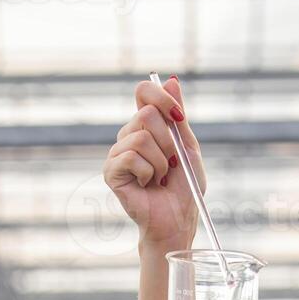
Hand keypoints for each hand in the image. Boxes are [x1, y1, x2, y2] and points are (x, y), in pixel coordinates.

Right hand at [103, 76, 205, 253]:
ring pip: (140, 137)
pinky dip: (148, 172)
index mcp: (146, 126)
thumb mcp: (187, 146)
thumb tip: (171, 79)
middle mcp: (128, 135)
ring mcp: (117, 153)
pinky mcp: (110, 171)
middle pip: (146, 113)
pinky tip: (147, 185)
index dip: (162, 98)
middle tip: (171, 164)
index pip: (144, 91)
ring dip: (160, 161)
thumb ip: (177, 115)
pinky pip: (131, 157)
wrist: (177, 219)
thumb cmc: (184, 186)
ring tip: (160, 177)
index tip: (179, 118)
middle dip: (168, 141)